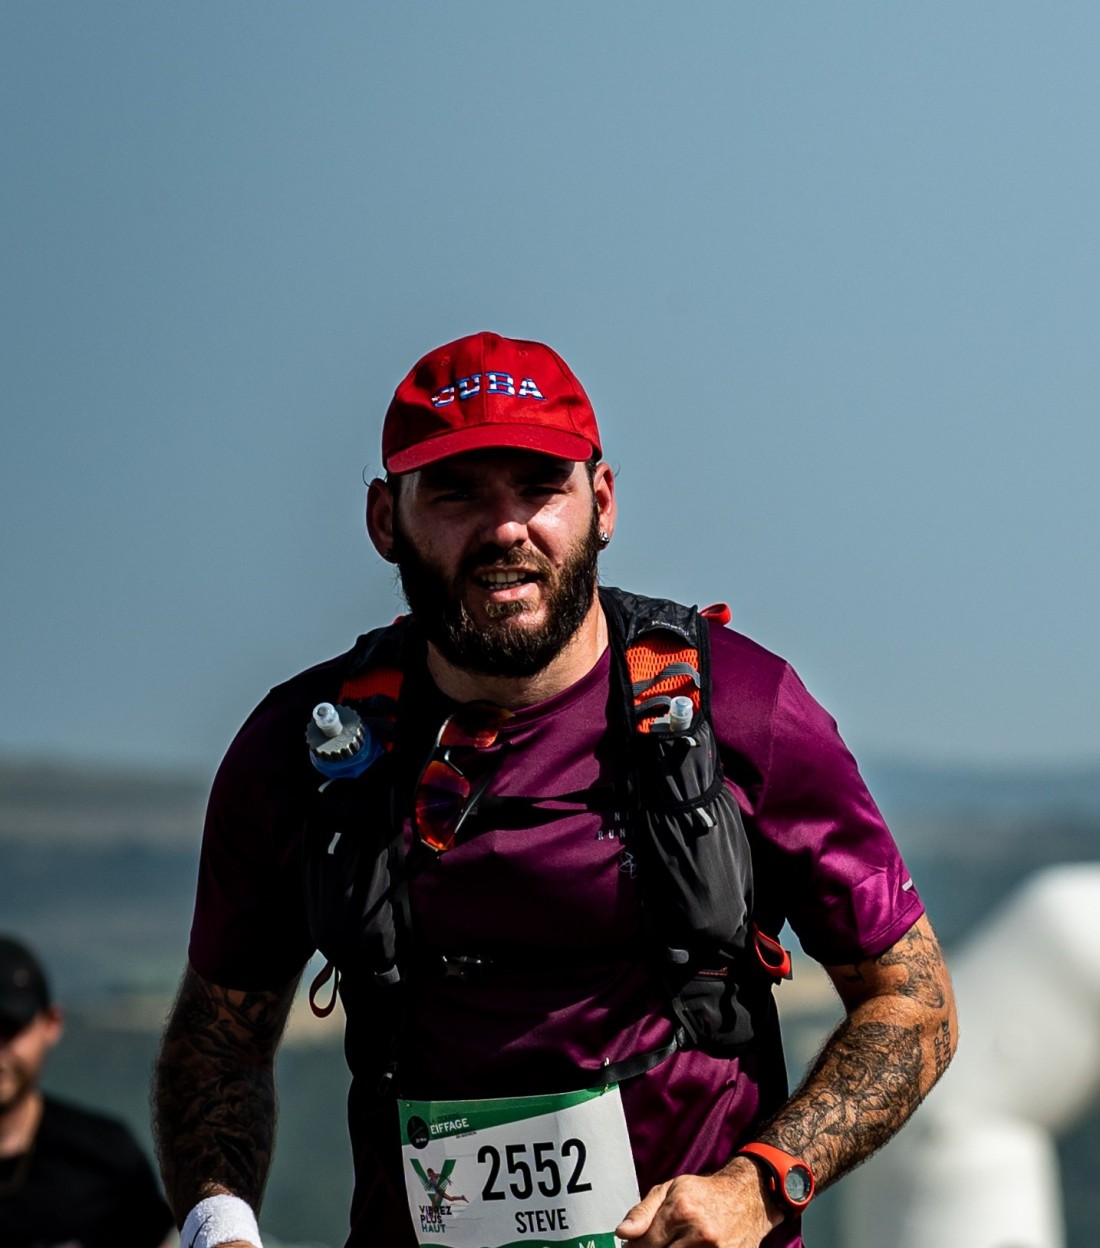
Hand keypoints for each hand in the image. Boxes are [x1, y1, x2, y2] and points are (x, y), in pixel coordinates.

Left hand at [616, 1159, 782, 1247]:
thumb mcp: (670, 1190)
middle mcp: (700, 1235)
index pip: (645, 1244)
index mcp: (681, 1211)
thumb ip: (642, 1212)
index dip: (634, 1247)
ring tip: (674, 1243)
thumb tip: (622, 1233)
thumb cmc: (704, 1193)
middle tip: (658, 1242)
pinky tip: (686, 1247)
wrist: (747, 1197)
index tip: (632, 1245)